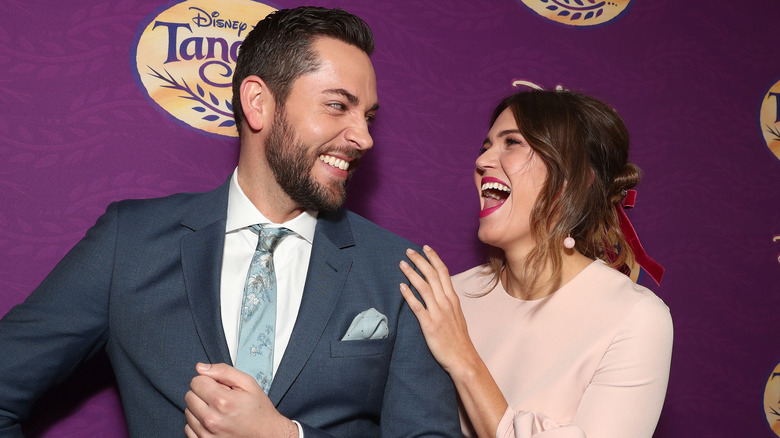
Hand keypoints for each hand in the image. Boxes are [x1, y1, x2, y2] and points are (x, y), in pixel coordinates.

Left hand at [184, 363, 297, 437]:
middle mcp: (211, 419)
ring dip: (200, 408)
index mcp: (222, 401)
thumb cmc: (258, 410)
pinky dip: (198, 422)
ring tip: (218, 410)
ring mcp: (206, 434)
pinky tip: (213, 421)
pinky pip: (188, 427)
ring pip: (188, 411)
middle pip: (189, 395)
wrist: (266, 435)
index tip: (220, 387)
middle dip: (202, 393)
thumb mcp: (247, 383)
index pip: (196, 381)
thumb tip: (201, 368)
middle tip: (220, 398)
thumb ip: (223, 371)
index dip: (209, 380)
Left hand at [398, 246, 480, 376]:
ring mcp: (438, 313)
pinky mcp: (429, 325)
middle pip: (432, 275)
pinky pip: (417, 306)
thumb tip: (440, 291)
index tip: (425, 248)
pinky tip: (401, 287)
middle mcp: (446, 303)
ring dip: (412, 273)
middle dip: (420, 260)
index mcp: (453, 299)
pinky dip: (409, 295)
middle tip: (409, 251)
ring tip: (402, 264)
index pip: (443, 272)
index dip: (434, 258)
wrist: (463, 358)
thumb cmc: (458, 338)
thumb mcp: (457, 315)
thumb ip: (448, 302)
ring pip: (424, 287)